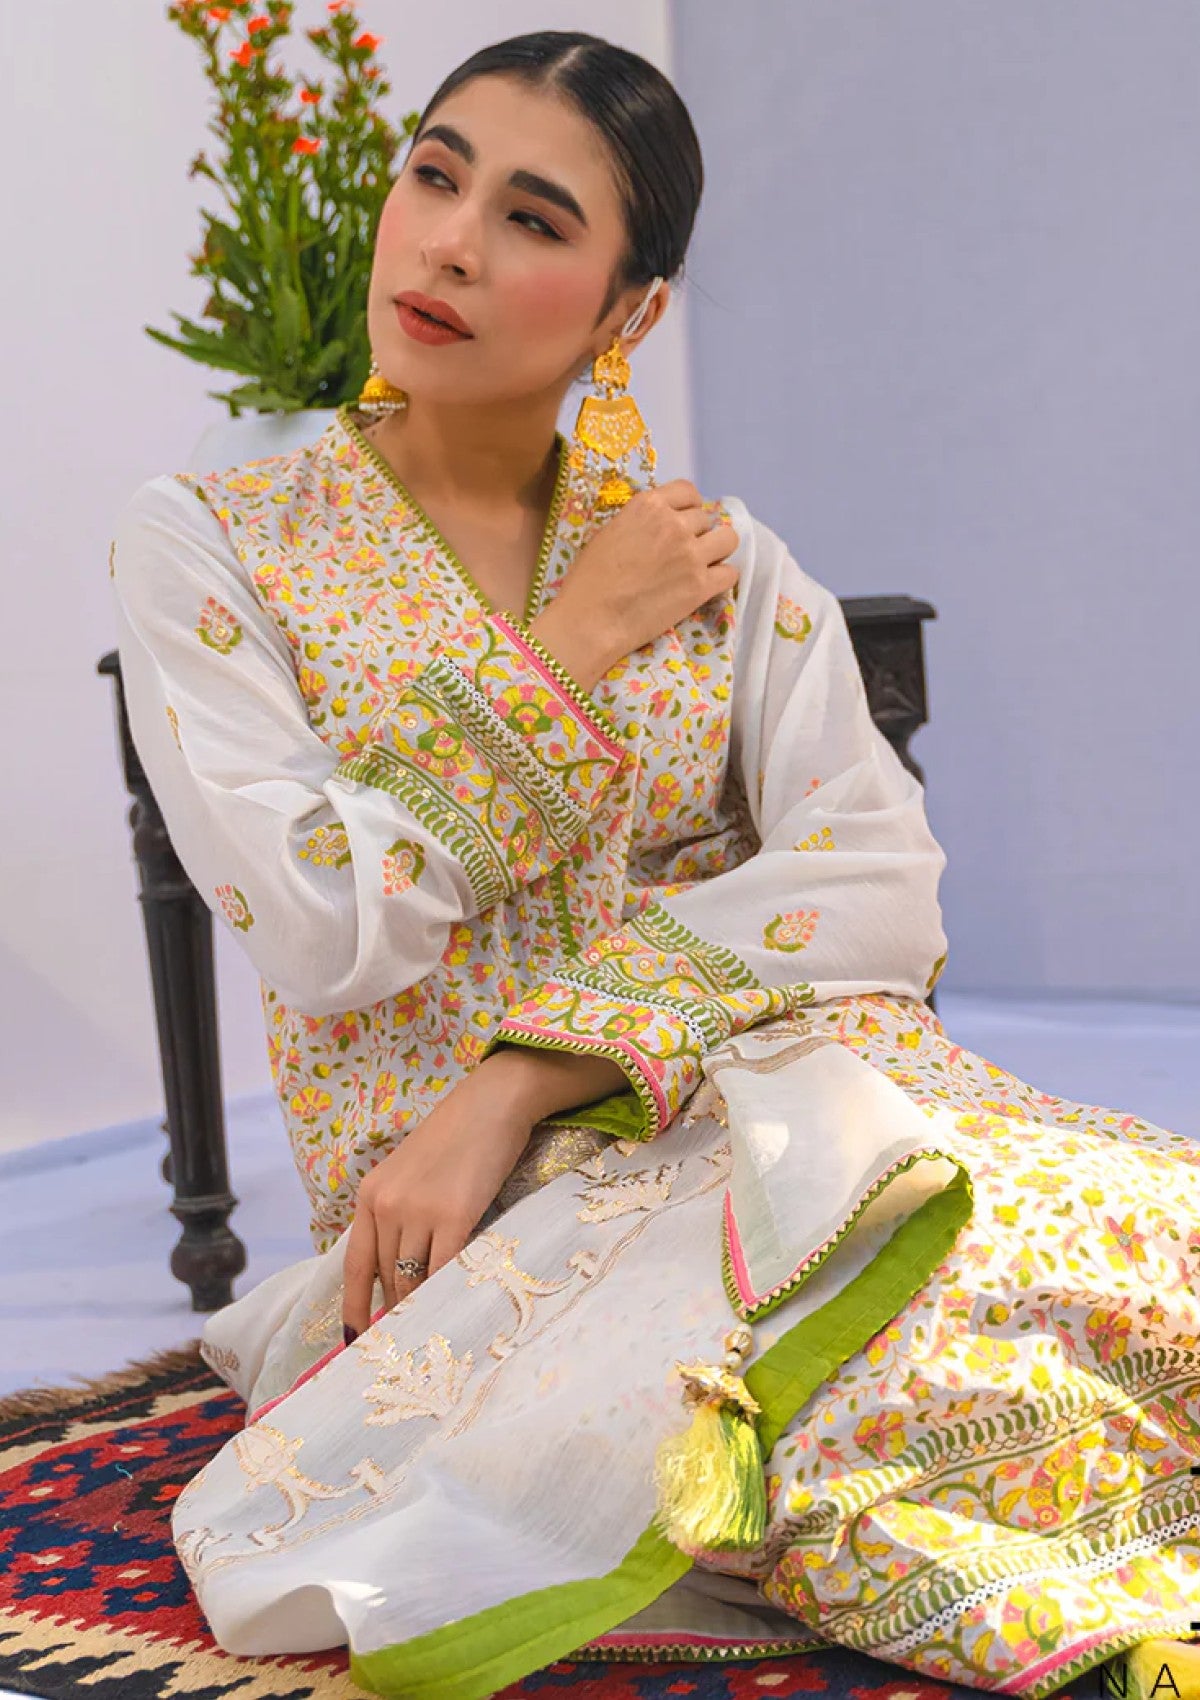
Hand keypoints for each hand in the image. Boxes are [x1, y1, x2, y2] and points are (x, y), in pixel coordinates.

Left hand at [340, 1061, 535, 1340]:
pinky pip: (445, 1269)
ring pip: (414, 1279)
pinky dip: (447, 1292)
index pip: (355, 1265)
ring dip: (423, 1306)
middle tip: (409, 1341)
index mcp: (370, 1195)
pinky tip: (454, 1307)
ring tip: (434, 1330)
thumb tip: (401, 1271)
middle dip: (398, 1311)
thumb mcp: (410, 1173)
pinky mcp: (455, 1215)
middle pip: (388, 1278)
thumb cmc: (456, 1136)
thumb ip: (399, 1215)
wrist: (492, 1103)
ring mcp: (419, 1211)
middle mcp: (387, 1205)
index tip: (356, 1340)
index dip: (355, 1307)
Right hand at [530, 481, 739, 685]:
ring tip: (703, 564)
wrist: (591, 619)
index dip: (689, 506)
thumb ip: (640, 522)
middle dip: (698, 533)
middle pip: (705, 518)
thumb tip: (659, 524)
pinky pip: (730, 573)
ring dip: (718, 550)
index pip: (687, 491)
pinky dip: (722, 578)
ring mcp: (691, 555)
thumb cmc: (589, 579)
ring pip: (728, 539)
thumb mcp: (610, 532)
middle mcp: (674, 524)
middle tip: (683, 553)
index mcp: (648, 506)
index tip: (685, 520)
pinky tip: (707, 585)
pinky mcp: (700, 586)